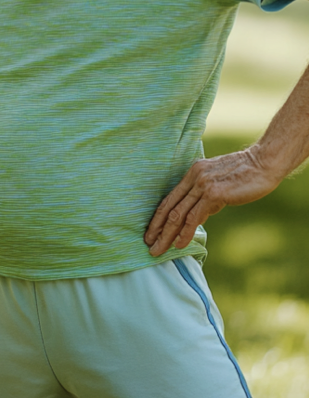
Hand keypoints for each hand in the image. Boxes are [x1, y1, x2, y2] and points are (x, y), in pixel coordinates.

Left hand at [144, 149, 280, 256]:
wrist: (263, 162)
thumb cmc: (245, 174)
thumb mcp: (219, 181)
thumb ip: (206, 195)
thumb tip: (198, 214)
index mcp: (192, 173)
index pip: (170, 198)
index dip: (158, 216)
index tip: (151, 231)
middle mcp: (193, 178)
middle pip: (169, 207)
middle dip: (156, 228)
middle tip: (147, 244)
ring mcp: (202, 185)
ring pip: (178, 214)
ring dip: (166, 235)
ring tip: (158, 249)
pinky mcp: (214, 194)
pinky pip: (194, 217)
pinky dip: (185, 233)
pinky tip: (179, 245)